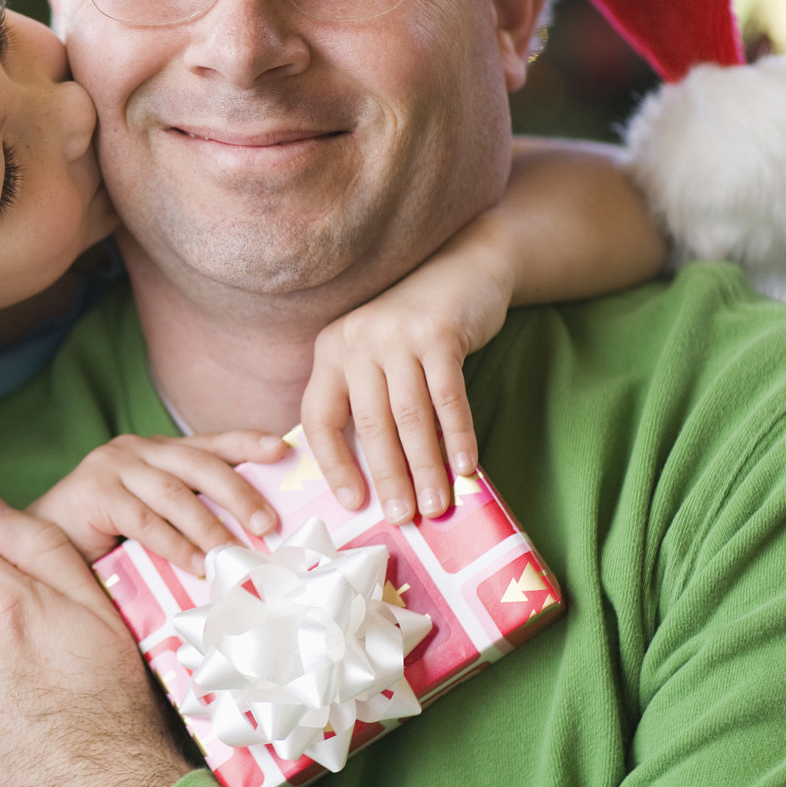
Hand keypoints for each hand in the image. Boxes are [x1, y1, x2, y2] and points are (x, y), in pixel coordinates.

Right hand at [27, 430, 286, 569]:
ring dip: (210, 527)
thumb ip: (188, 514)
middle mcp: (134, 449)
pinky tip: (196, 566)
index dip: (246, 444)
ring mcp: (111, 467)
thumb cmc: (101, 540)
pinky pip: (144, 520)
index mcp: (153, 451)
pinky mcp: (93, 492)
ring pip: (174, 494)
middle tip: (269, 525)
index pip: (208, 443)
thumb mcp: (152, 518)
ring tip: (236, 555)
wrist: (36, 548)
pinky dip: (175, 545)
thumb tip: (247, 534)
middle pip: (198, 465)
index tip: (283, 449)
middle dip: (239, 493)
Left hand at [300, 249, 510, 524]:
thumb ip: (367, 400)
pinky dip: (458, 437)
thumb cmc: (418, 329)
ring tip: (436, 505)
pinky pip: (448, 398)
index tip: (353, 502)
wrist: (465, 267)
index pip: (319, 418)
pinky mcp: (438, 333)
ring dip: (425, 467)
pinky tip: (466, 468)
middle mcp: (356, 341)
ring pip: (410, 417)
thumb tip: (374, 478)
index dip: (333, 463)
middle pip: (369, 424)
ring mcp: (396, 335)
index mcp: (331, 351)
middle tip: (403, 518)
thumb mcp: (377, 356)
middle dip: (387, 477)